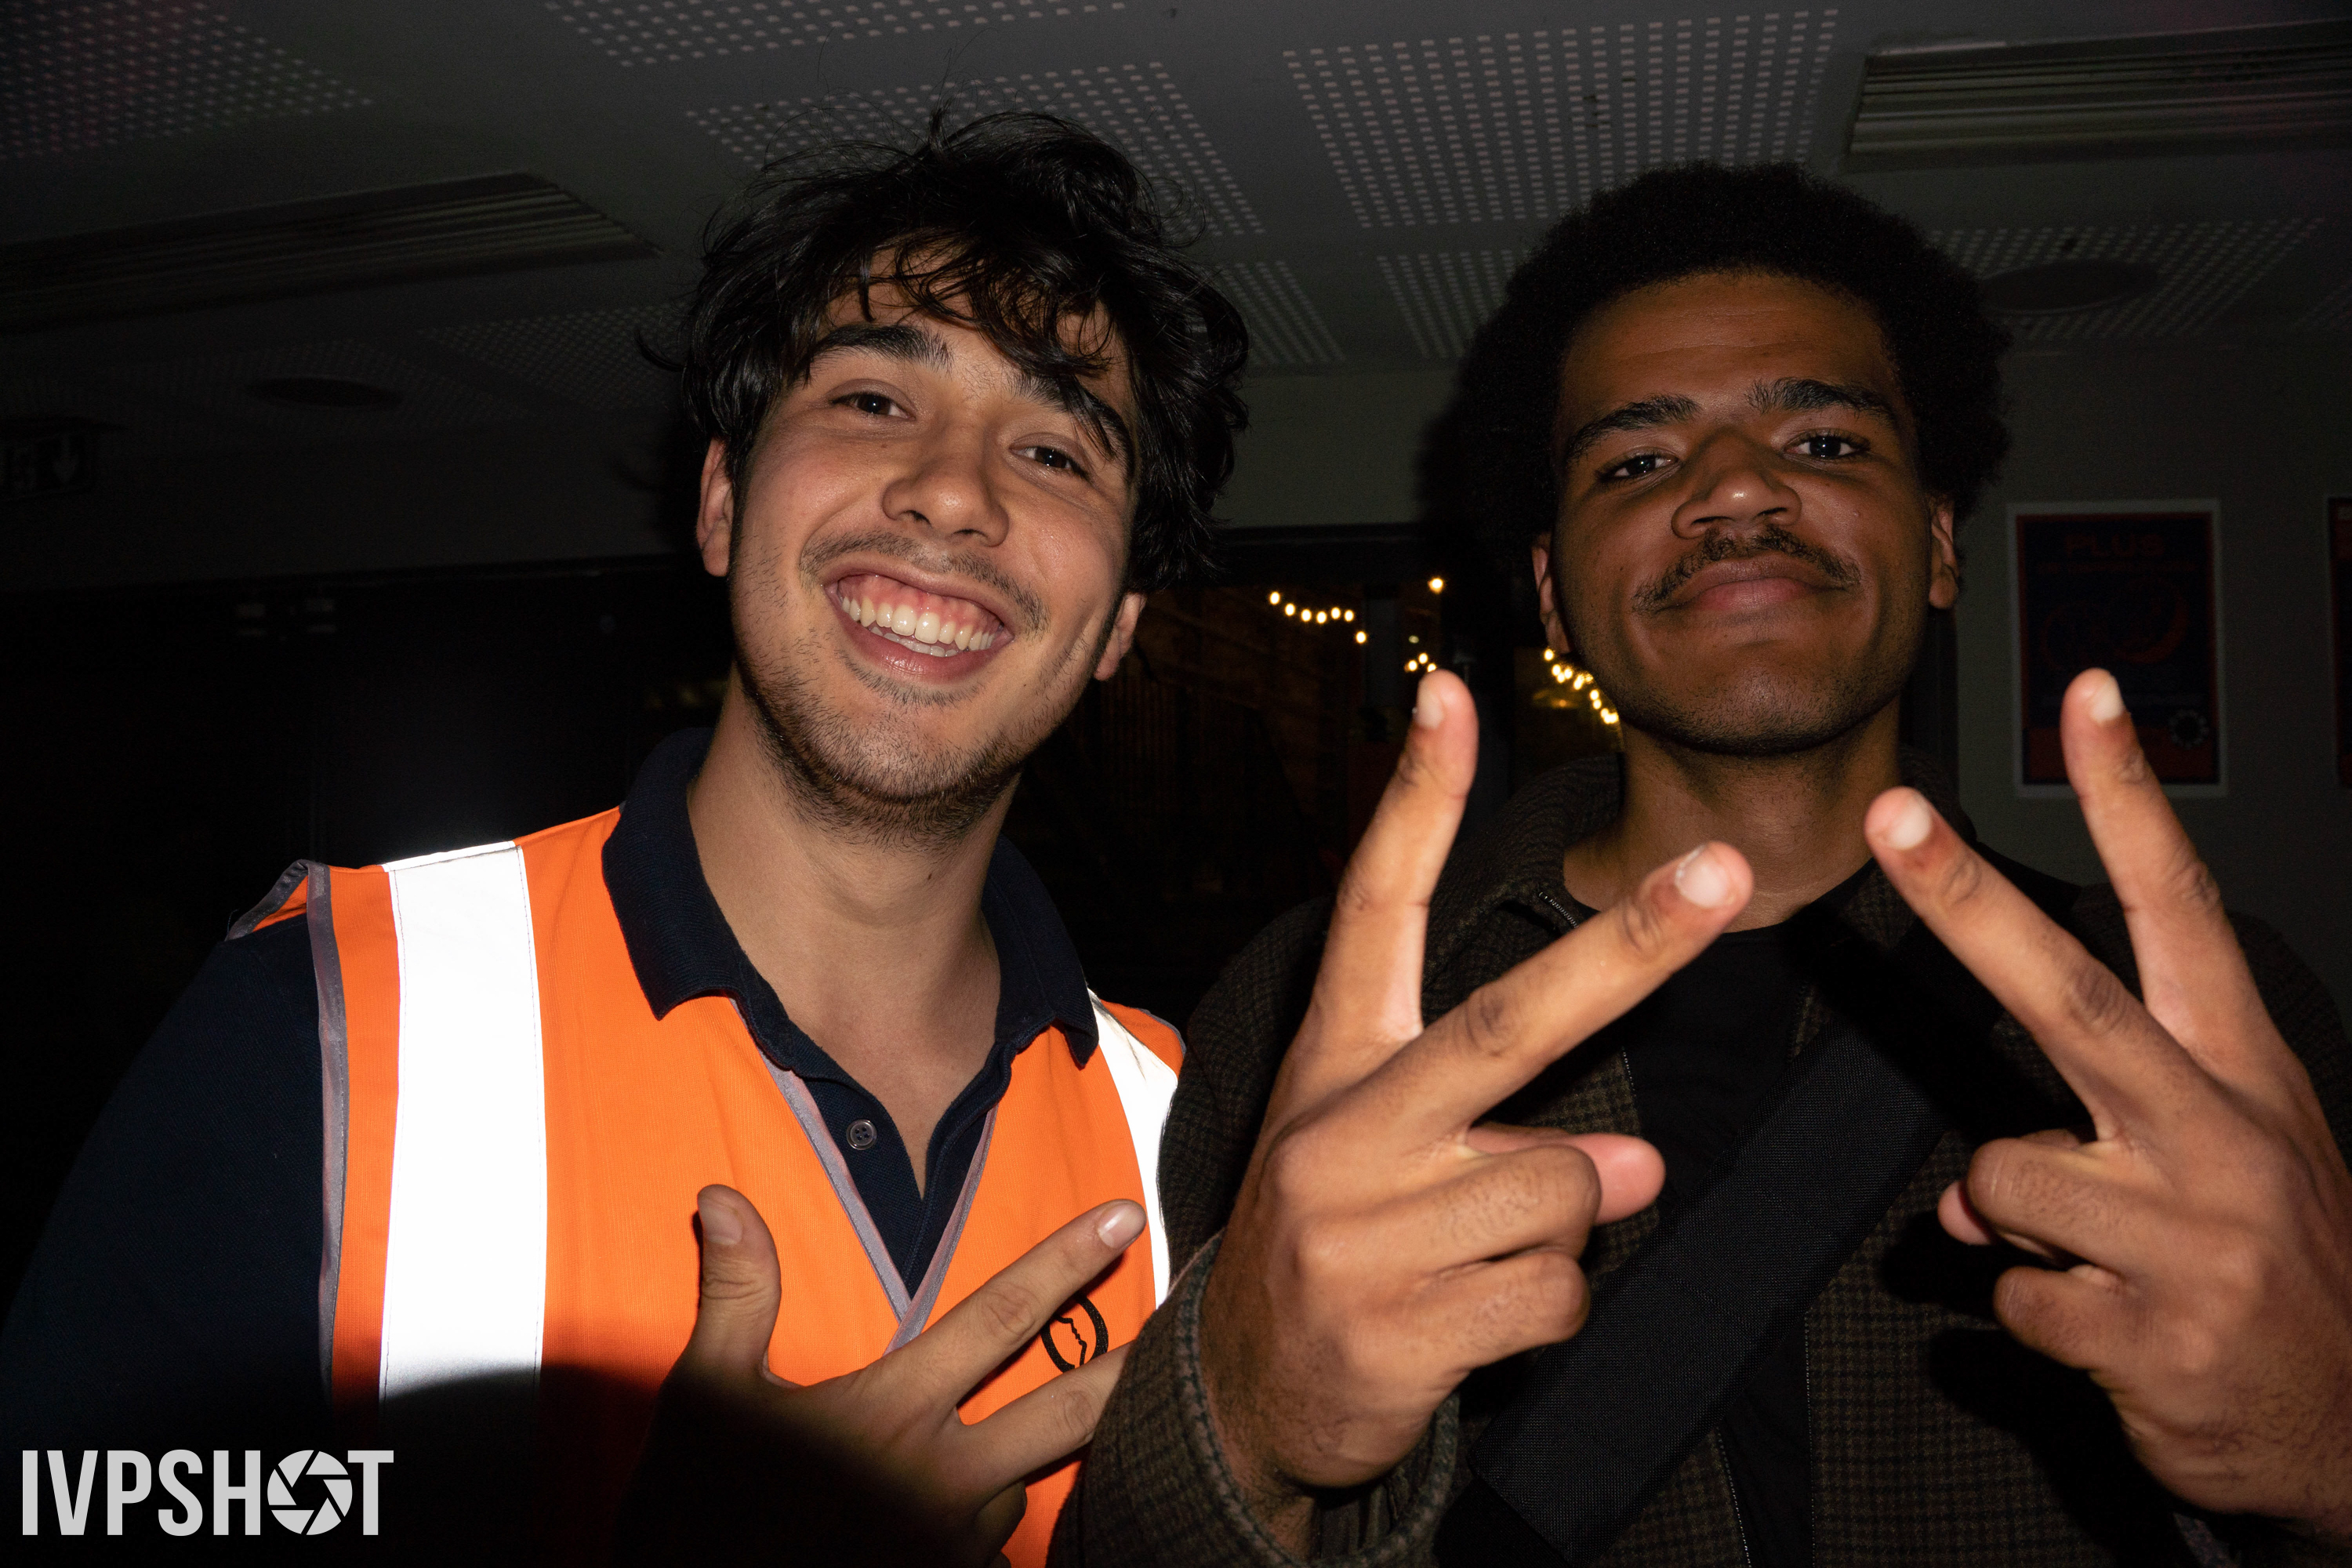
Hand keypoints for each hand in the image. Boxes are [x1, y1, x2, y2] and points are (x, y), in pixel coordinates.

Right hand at [615, 1185, 1144, 1564]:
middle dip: (1129, 1362)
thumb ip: (738, 1293)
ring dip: (1022, 1461)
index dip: (1067, 1259)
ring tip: (1002, 1444)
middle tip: (1180, 1326)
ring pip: (1022, 1484)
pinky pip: (990, 1551)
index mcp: (895, 1410)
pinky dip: (982, 1529)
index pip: (1002, 1314)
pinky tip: (958, 1521)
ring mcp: (952, 1546)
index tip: (1125, 1216)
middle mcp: (945, 1477)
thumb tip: (723, 1195)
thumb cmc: (697, 1515)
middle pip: (1068, 1407)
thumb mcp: (708, 1395)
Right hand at [1199, 672, 1751, 1545]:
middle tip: (1724, 874)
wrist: (1241, 1394)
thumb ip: (1507, 1128)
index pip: (1375, 908)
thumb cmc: (1338, 1238)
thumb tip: (1639, 1162)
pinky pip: (1560, 1293)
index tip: (1450, 693)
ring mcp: (1364, 1228)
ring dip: (1570, 1228)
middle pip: (1510, 1023)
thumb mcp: (1386, 1155)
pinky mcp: (1401, 1326)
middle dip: (1629, 944)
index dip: (1416, 800)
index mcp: (1335, 1060)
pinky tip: (1473, 1321)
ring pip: (1571, 1190)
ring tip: (1481, 1256)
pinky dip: (1550, 1309)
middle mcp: (1342, 1127)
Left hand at [1864, 667, 2351, 1540]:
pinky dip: (2034, 1312)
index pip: (2182, 907)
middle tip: (1890, 816)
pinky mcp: (2158, 1333)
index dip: (2131, 801)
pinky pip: (2014, 1293)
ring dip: (2020, 1221)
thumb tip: (1966, 1194)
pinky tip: (2114, 1334)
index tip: (2086, 699)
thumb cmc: (2271, 1268)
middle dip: (1964, 899)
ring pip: (2004, 1175)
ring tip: (2106, 1262)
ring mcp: (2196, 1234)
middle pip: (2067, 995)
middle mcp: (2222, 1133)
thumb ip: (2092, 1143)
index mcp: (2243, 1072)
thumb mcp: (2215, 1178)